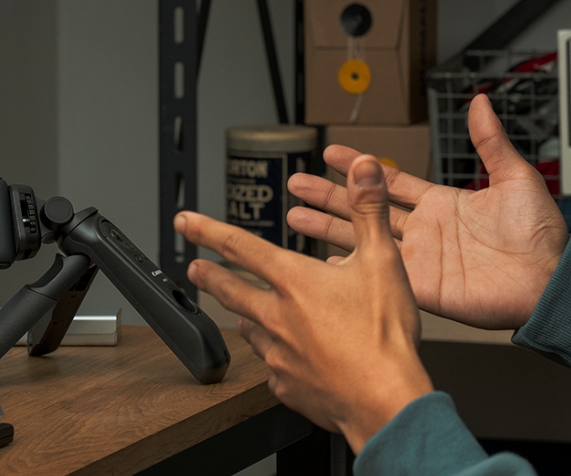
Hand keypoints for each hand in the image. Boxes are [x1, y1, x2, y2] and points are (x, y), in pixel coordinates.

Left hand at [176, 156, 433, 453]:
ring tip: (240, 316)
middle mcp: (277, 317)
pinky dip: (274, 360)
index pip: (239, 246)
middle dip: (210, 277)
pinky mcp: (288, 386)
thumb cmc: (385, 337)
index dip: (207, 230)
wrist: (386, 403)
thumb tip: (364, 167)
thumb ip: (369, 209)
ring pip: (250, 331)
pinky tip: (284, 361)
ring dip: (242, 318)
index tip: (184, 222)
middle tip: (194, 270)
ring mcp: (278, 355)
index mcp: (294, 282)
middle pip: (231, 291)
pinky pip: (272, 369)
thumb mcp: (383, 261)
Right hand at [288, 94, 568, 329]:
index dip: (359, 166)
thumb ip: (490, 142)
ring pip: (361, 238)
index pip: (389, 181)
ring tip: (294, 218)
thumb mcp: (515, 178)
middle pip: (364, 207)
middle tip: (295, 183)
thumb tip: (480, 101)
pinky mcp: (419, 287)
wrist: (548, 281)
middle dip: (328, 195)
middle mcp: (424, 230)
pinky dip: (348, 269)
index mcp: (442, 203)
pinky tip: (323, 265)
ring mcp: (418, 260)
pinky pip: (376, 274)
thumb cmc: (540, 235)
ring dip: (327, 228)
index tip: (330, 151)